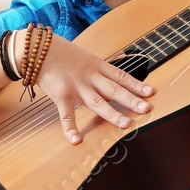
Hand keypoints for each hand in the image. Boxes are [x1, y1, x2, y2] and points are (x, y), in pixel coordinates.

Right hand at [23, 32, 153, 143]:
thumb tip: (114, 79)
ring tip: (126, 124)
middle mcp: (90, 77)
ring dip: (113, 114)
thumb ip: (98, 69)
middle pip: (114, 90)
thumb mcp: (85, 57)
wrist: (38, 48)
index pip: (121, 77)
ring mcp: (76, 87)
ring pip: (98, 103)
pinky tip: (76, 140)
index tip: (151, 93)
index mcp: (97, 66)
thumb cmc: (61, 53)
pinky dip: (71, 128)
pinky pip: (67, 115)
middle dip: (132, 100)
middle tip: (147, 109)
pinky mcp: (61, 95)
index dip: (137, 85)